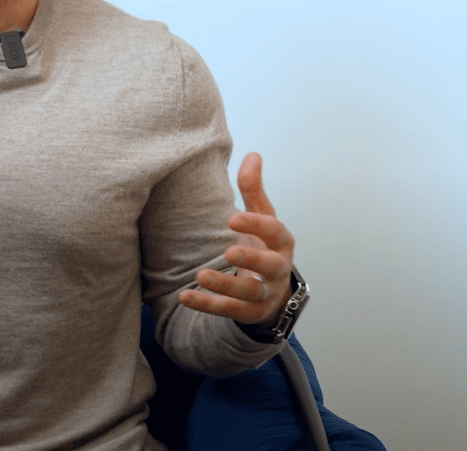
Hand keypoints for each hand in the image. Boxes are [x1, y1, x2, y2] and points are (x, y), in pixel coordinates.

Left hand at [179, 152, 294, 325]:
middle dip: (251, 259)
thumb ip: (254, 189)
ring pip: (249, 292)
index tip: (231, 218)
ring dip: (225, 285)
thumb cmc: (264, 245)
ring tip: (200, 276)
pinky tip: (185, 297)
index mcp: (281, 242)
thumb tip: (253, 154)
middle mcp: (278, 268)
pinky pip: (230, 311)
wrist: (273, 290)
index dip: (255, 225)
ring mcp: (266, 293)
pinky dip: (207, 305)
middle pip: (270, 265)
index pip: (274, 231)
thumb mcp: (262, 217)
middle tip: (228, 251)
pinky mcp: (251, 312)